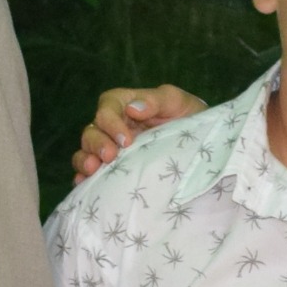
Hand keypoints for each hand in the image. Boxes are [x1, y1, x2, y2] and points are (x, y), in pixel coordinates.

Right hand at [70, 85, 204, 181]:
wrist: (202, 145)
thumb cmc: (188, 117)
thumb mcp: (177, 102)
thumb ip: (156, 100)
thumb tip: (133, 109)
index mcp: (124, 105)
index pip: (107, 108)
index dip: (111, 123)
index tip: (126, 140)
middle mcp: (113, 127)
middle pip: (92, 131)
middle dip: (97, 143)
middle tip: (110, 157)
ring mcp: (112, 150)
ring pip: (86, 152)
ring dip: (85, 160)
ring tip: (93, 170)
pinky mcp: (114, 170)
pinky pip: (92, 175)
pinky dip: (84, 180)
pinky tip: (85, 185)